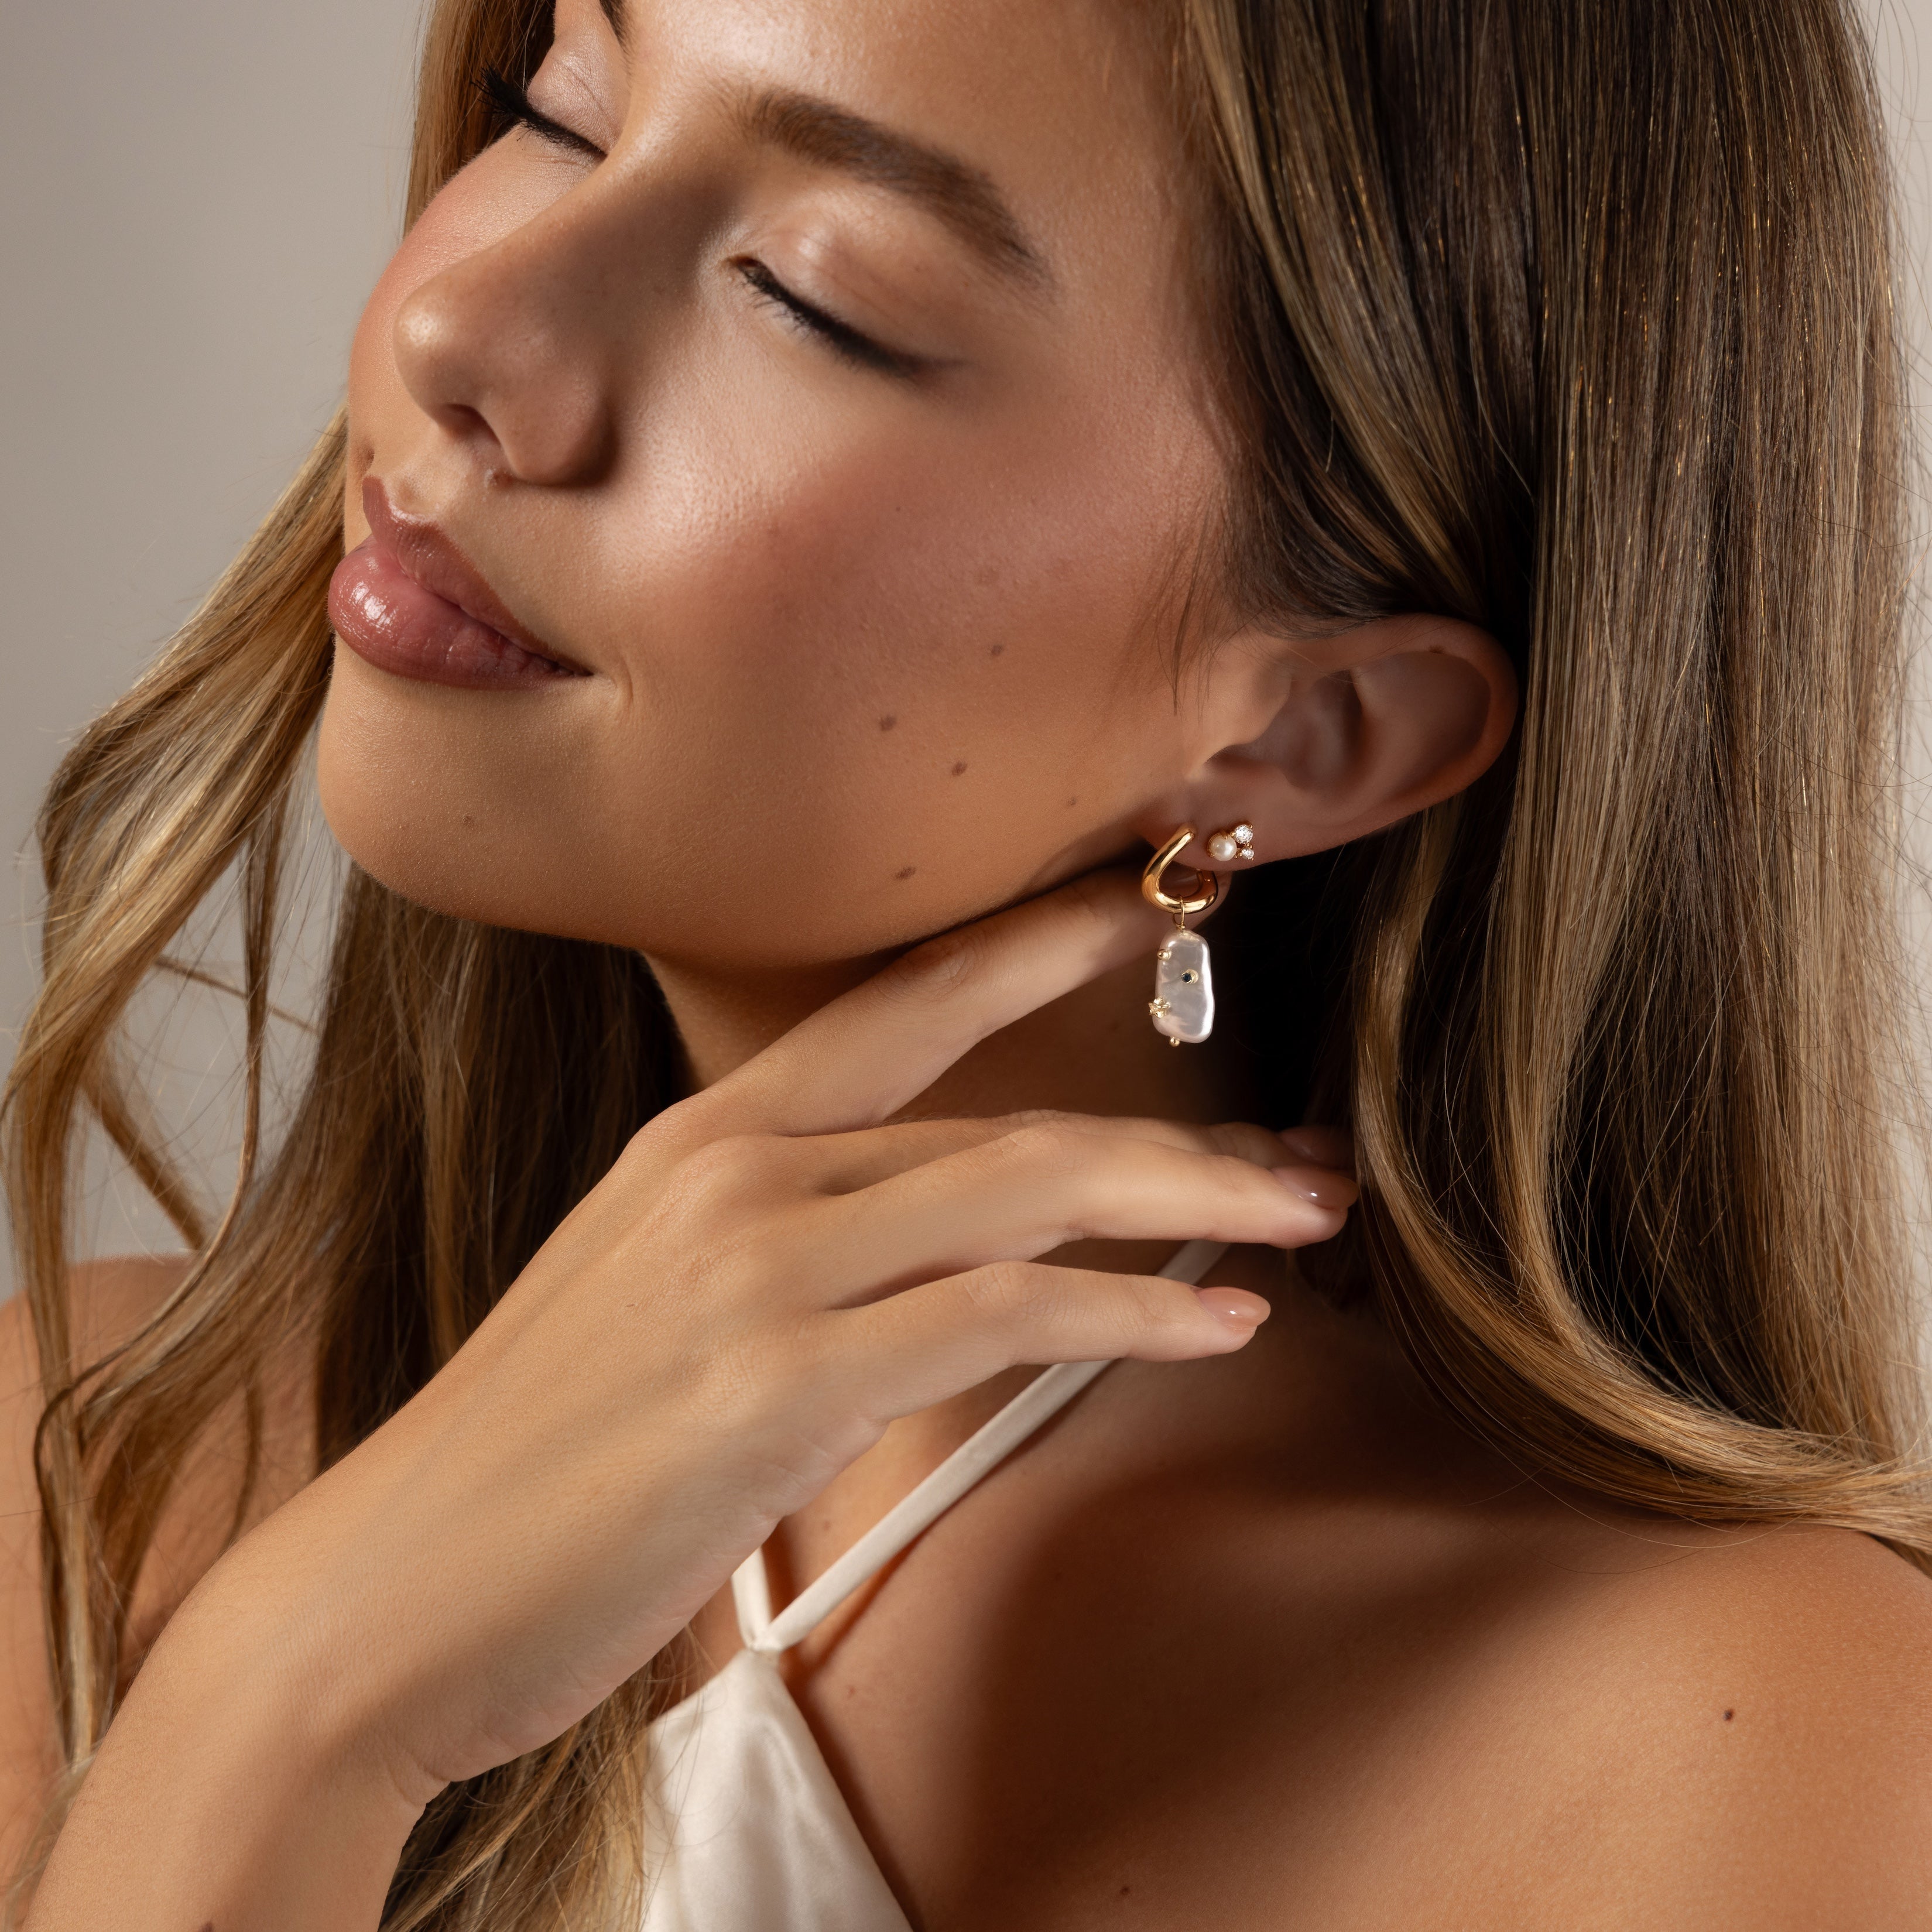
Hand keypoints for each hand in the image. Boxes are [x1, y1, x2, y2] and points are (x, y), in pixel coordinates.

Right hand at [43, 869, 1355, 1919]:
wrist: (388, 1593)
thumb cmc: (533, 1459)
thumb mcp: (652, 1298)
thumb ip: (782, 1242)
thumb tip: (921, 1240)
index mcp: (705, 1136)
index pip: (903, 1004)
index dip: (1038, 943)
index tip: (1154, 910)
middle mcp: (736, 1172)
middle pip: (1006, 1111)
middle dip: (1177, 1130)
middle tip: (1301, 1151)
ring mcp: (756, 1268)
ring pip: (1023, 1191)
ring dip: (1188, 1205)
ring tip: (1301, 1213)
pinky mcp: (777, 1383)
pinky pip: (999, 1315)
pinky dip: (1125, 1314)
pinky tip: (1215, 1325)